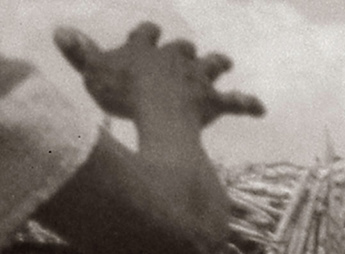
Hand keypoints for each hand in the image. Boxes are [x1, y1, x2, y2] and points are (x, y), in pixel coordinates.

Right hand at [54, 22, 264, 125]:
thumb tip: (60, 31)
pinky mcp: (213, 101)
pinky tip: (261, 108)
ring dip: (218, 63)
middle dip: (186, 51)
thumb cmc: (121, 92)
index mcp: (145, 50)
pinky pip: (237, 102)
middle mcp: (175, 59)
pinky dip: (249, 104)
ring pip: (212, 66)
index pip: (146, 35)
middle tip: (189, 52)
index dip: (148, 33)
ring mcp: (197, 79)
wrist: (155, 109)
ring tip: (225, 61)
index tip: (150, 31)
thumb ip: (79, 52)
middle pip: (183, 49)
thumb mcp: (92, 71)